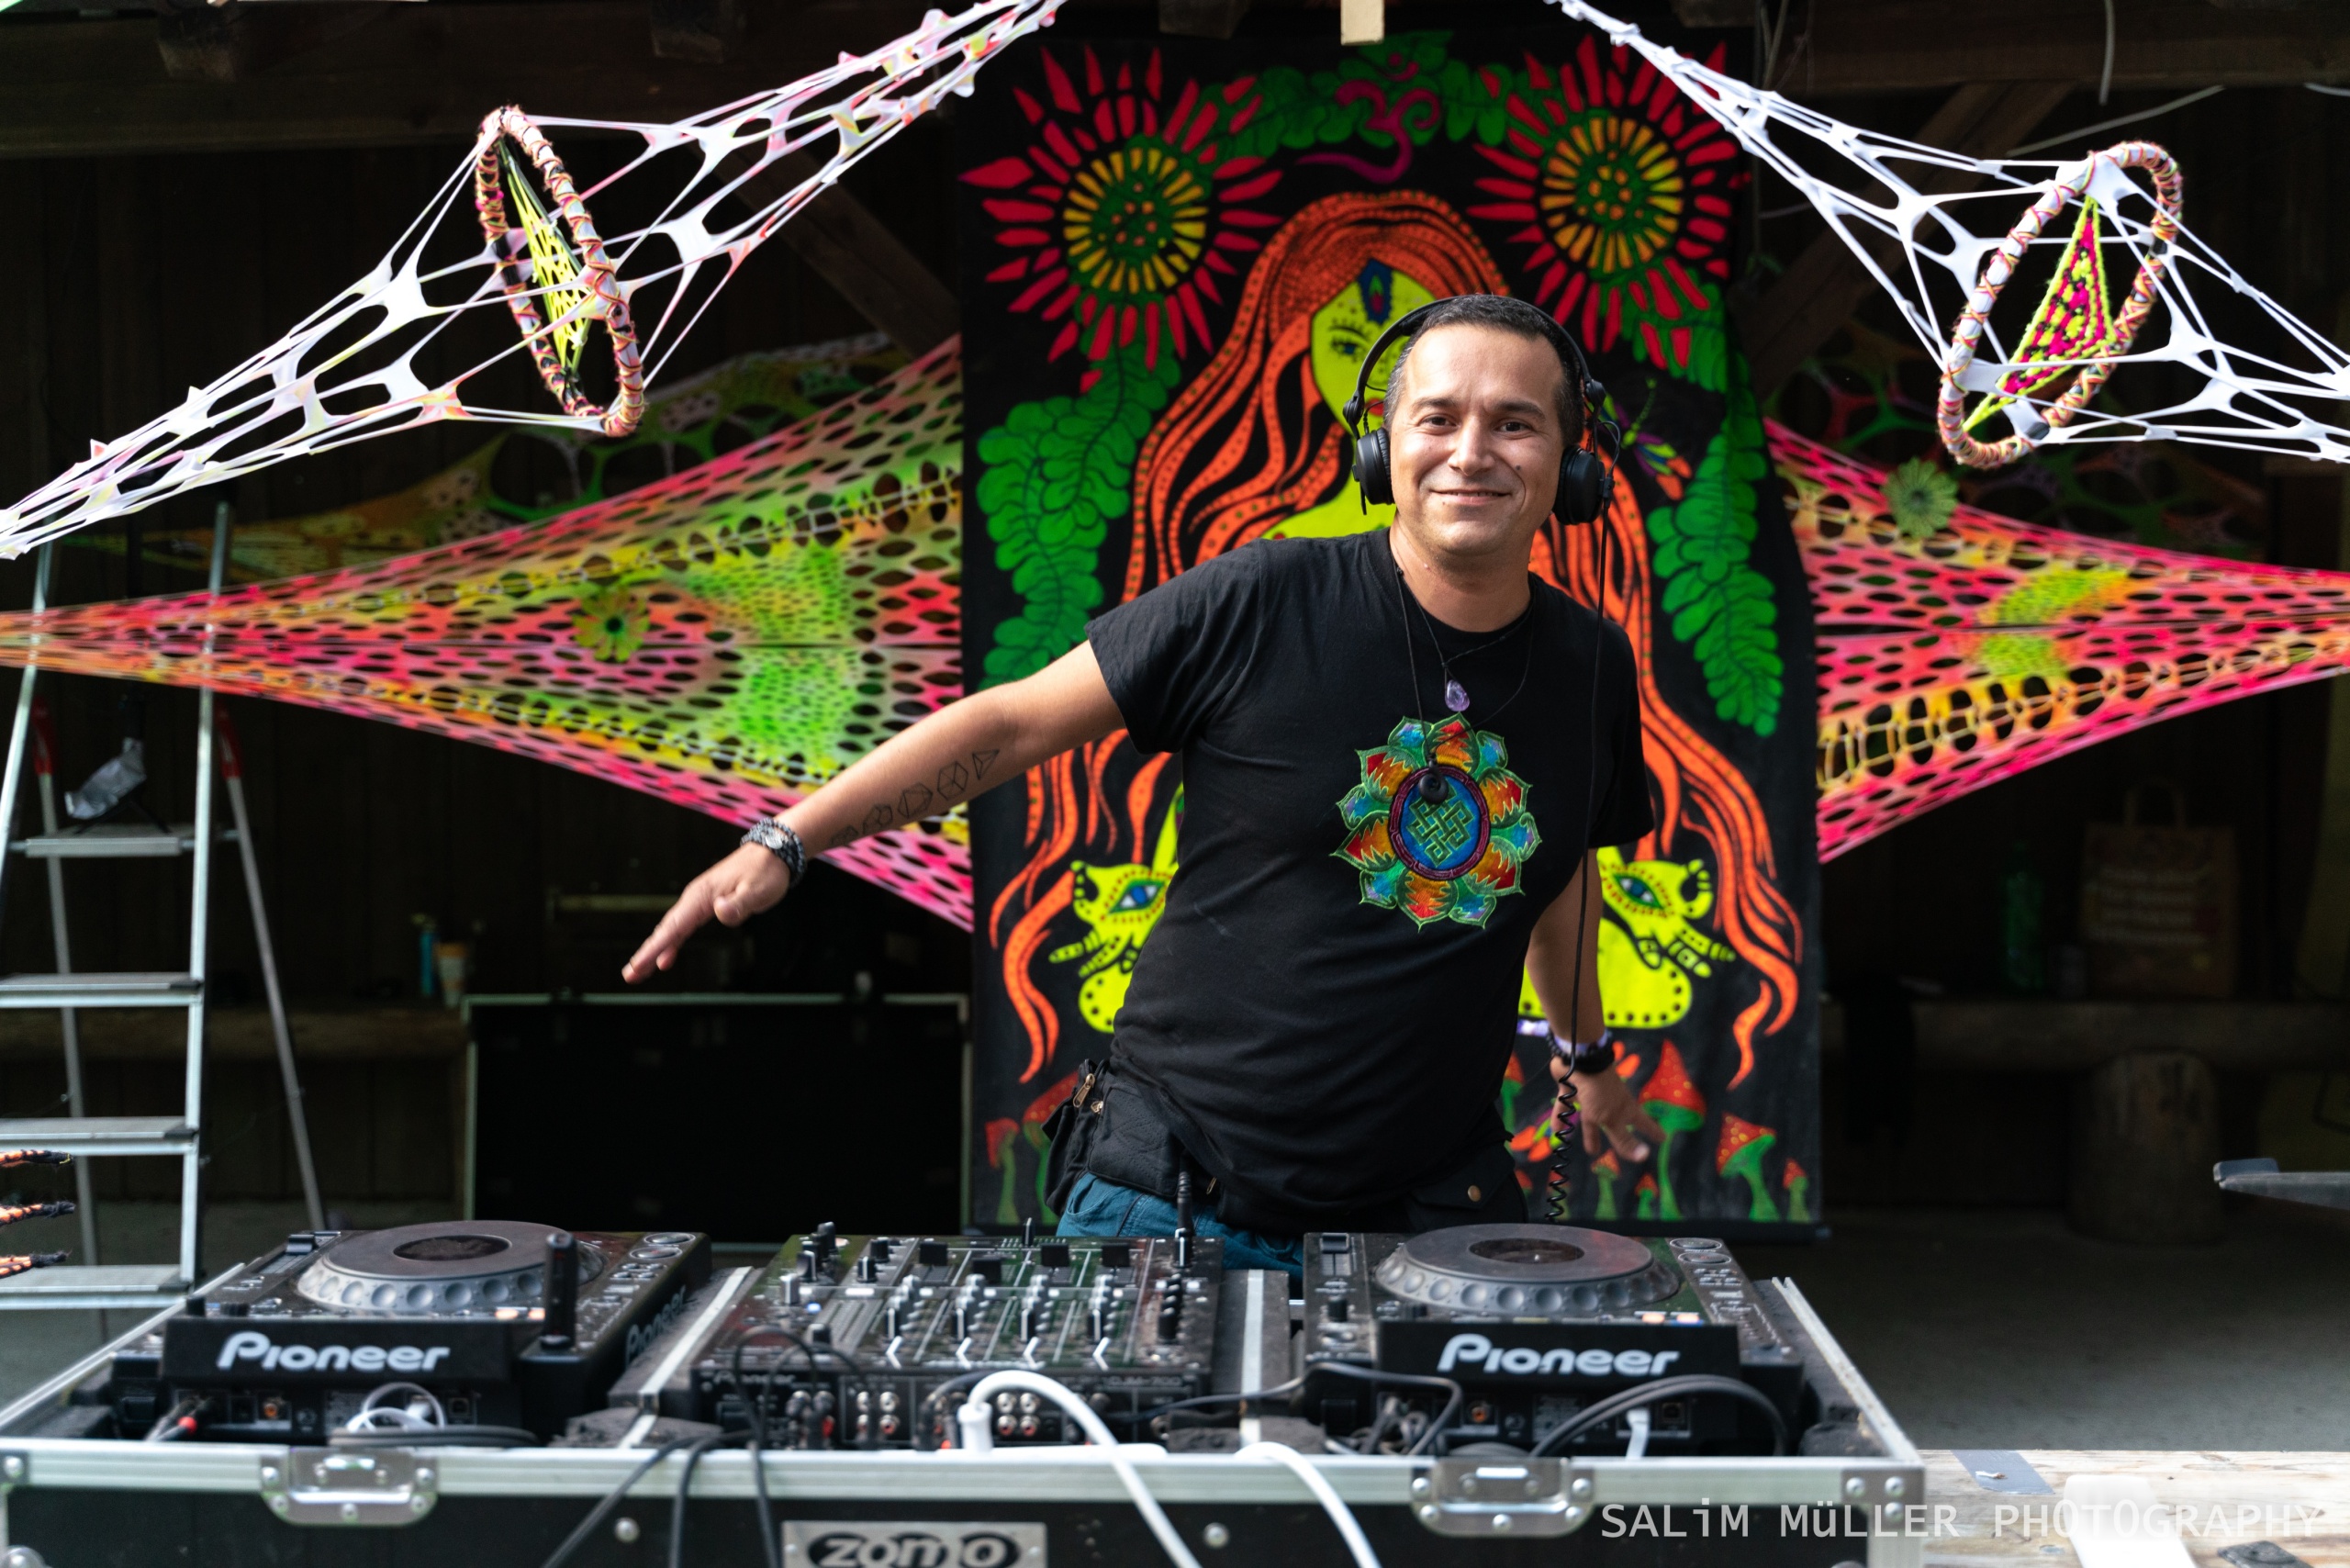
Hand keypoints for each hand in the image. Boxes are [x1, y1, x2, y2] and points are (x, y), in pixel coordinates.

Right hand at [622, 844, 790, 982]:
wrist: (772, 852)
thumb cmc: (765, 871)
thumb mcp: (758, 890)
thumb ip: (739, 903)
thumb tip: (719, 911)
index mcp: (702, 896)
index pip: (674, 927)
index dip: (655, 948)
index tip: (639, 965)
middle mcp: (695, 898)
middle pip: (666, 929)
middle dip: (647, 953)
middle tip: (630, 976)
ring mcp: (699, 901)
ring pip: (671, 929)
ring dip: (655, 949)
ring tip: (639, 972)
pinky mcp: (706, 904)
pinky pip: (683, 927)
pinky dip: (672, 943)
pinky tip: (666, 958)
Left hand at [1550, 1053, 1660, 1161]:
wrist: (1579, 1061)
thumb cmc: (1600, 1093)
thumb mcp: (1613, 1119)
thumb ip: (1625, 1140)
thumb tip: (1644, 1157)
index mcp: (1625, 1109)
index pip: (1644, 1123)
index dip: (1653, 1132)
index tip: (1663, 1140)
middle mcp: (1611, 1104)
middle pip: (1618, 1124)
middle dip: (1622, 1136)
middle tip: (1628, 1150)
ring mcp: (1592, 1097)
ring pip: (1591, 1118)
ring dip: (1591, 1132)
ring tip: (1592, 1150)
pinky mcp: (1573, 1089)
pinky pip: (1566, 1107)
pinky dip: (1560, 1118)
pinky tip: (1556, 1133)